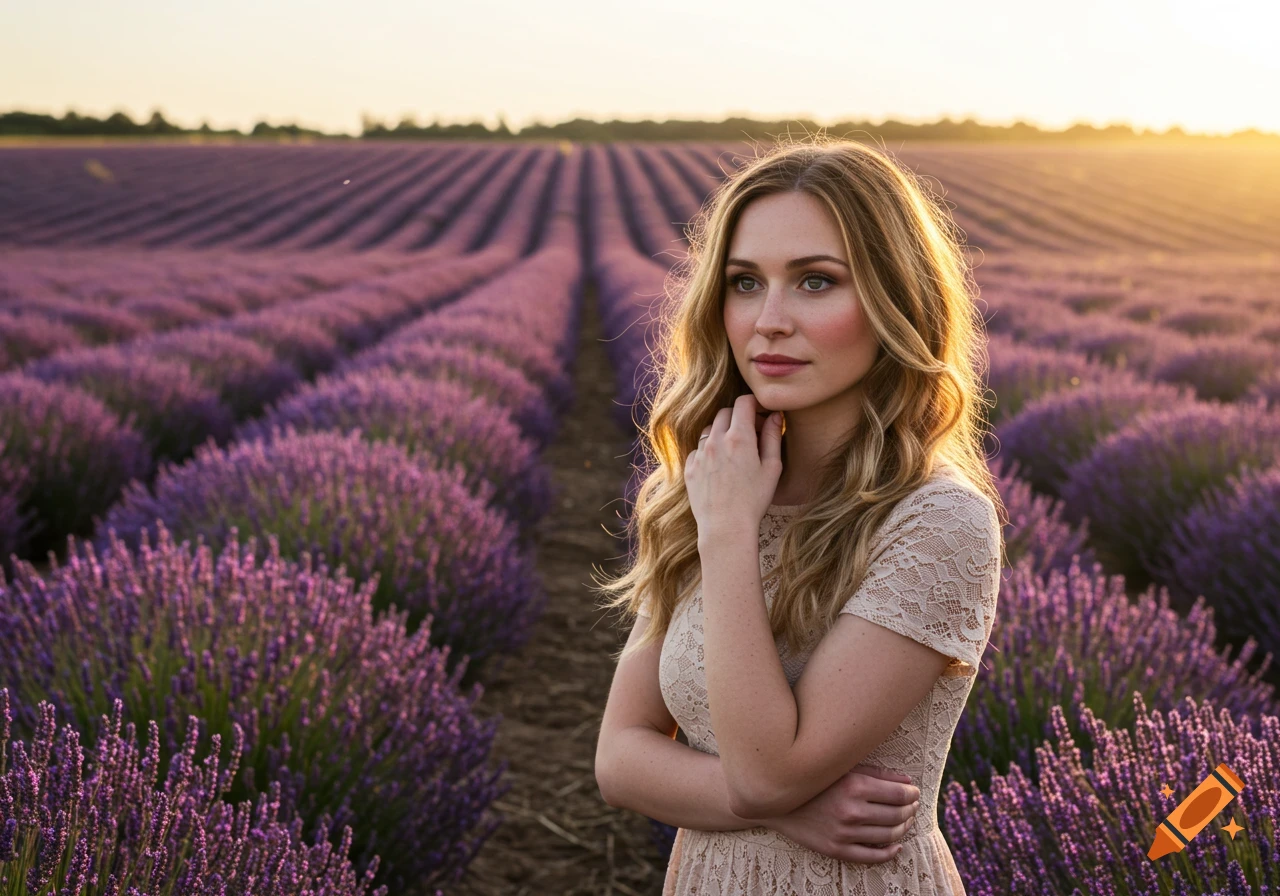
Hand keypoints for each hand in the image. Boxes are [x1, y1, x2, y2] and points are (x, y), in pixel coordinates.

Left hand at [685, 393, 782, 537]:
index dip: (755, 404)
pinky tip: (720, 467)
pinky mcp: (690, 468)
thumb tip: (774, 416)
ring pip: (710, 429)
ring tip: (735, 451)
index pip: (743, 402)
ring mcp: (700, 454)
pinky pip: (699, 449)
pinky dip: (710, 450)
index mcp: (739, 437)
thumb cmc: (754, 500)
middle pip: (725, 412)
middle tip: (752, 433)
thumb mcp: (772, 468)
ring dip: (723, 432)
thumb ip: (773, 437)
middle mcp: (716, 440)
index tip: (761, 414)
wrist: (725, 527)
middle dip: (739, 416)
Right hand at [758, 765, 921, 864]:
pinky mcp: (836, 850)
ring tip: (905, 821)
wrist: (777, 800)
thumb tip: (907, 782)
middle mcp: (851, 811)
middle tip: (912, 805)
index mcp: (854, 786)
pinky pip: (872, 856)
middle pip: (897, 815)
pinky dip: (890, 852)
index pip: (899, 795)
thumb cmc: (814, 780)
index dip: (912, 794)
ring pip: (889, 836)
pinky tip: (895, 845)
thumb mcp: (843, 768)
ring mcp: (844, 833)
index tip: (914, 792)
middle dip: (910, 810)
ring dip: (903, 828)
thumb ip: (877, 774)